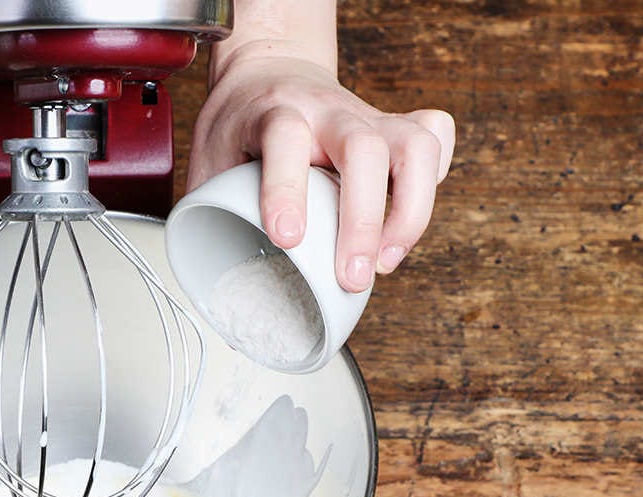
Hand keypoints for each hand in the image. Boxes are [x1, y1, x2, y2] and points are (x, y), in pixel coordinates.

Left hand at [188, 43, 454, 292]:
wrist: (269, 71)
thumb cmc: (239, 125)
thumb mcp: (208, 159)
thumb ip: (207, 208)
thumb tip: (207, 279)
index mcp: (274, 112)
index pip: (284, 138)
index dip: (286, 188)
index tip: (285, 238)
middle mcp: (328, 112)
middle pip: (364, 149)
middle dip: (363, 220)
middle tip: (351, 276)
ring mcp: (369, 117)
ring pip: (415, 146)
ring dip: (410, 212)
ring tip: (385, 262)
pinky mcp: (396, 126)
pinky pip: (435, 140)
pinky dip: (435, 181)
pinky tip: (406, 219)